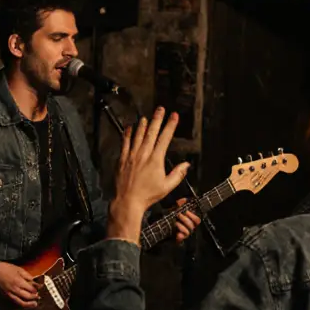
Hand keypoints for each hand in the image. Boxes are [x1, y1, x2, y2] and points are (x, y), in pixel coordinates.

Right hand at [0, 262, 38, 309]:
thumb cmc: (6, 269)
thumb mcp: (18, 269)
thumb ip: (27, 276)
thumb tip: (35, 282)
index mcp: (19, 282)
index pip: (31, 289)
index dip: (37, 289)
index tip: (40, 288)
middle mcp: (16, 290)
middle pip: (28, 297)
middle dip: (35, 297)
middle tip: (38, 296)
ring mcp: (11, 294)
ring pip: (22, 303)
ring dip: (29, 304)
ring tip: (35, 304)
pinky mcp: (7, 297)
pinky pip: (16, 303)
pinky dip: (22, 304)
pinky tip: (25, 304)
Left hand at [108, 108, 190, 243]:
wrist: (128, 201)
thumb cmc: (148, 195)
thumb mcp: (167, 186)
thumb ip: (178, 174)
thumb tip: (186, 165)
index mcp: (156, 160)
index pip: (165, 138)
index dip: (170, 125)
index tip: (174, 116)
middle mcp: (144, 155)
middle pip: (151, 133)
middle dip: (157, 119)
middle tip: (160, 109)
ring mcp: (132, 156)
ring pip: (138, 136)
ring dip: (142, 125)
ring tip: (146, 117)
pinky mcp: (122, 160)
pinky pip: (125, 143)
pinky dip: (127, 134)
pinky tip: (129, 127)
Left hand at [173, 198, 200, 243]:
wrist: (163, 226)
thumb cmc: (172, 217)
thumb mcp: (175, 209)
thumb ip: (180, 204)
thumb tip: (184, 200)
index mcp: (191, 221)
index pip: (197, 220)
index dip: (193, 215)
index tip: (186, 211)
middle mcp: (189, 228)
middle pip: (192, 225)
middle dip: (185, 219)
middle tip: (179, 215)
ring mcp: (185, 234)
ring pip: (188, 231)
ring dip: (181, 226)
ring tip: (175, 222)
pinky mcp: (180, 238)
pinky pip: (182, 238)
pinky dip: (180, 236)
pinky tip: (177, 234)